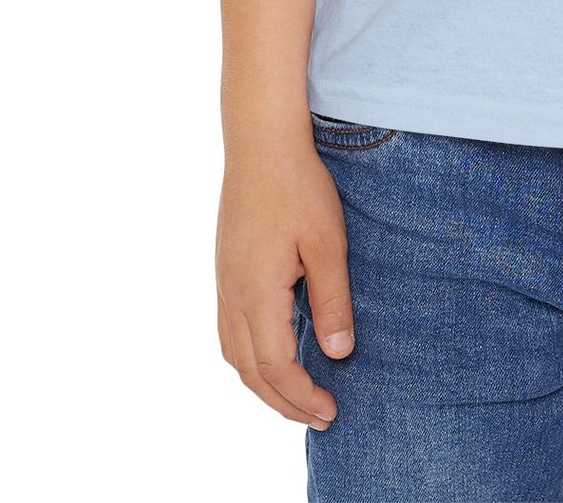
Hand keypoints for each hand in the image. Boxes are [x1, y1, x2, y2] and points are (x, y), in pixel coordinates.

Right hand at [216, 145, 355, 428]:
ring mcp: (224, 284)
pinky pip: (230, 333)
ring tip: (296, 398)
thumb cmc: (299, 187)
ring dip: (263, 385)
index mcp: (257, 293)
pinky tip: (272, 355)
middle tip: (319, 418)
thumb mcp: (327, 243)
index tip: (331, 411)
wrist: (261, 145)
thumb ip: (332, 300)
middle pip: (250, 372)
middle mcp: (232, 296)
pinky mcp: (226, 271)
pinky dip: (250, 359)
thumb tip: (338, 355)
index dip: (302, 397)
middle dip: (284, 403)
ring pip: (235, 355)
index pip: (275, 367)